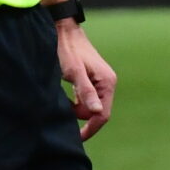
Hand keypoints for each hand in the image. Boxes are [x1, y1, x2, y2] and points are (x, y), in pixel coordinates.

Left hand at [57, 22, 116, 140]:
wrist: (62, 30)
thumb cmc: (66, 49)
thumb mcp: (74, 72)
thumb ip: (86, 92)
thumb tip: (97, 112)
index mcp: (107, 82)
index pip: (103, 115)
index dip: (90, 128)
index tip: (76, 138)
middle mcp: (107, 83)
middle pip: (96, 112)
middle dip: (80, 116)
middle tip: (62, 109)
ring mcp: (100, 82)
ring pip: (90, 106)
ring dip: (76, 108)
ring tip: (61, 100)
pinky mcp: (91, 81)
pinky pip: (86, 99)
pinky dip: (76, 101)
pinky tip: (65, 96)